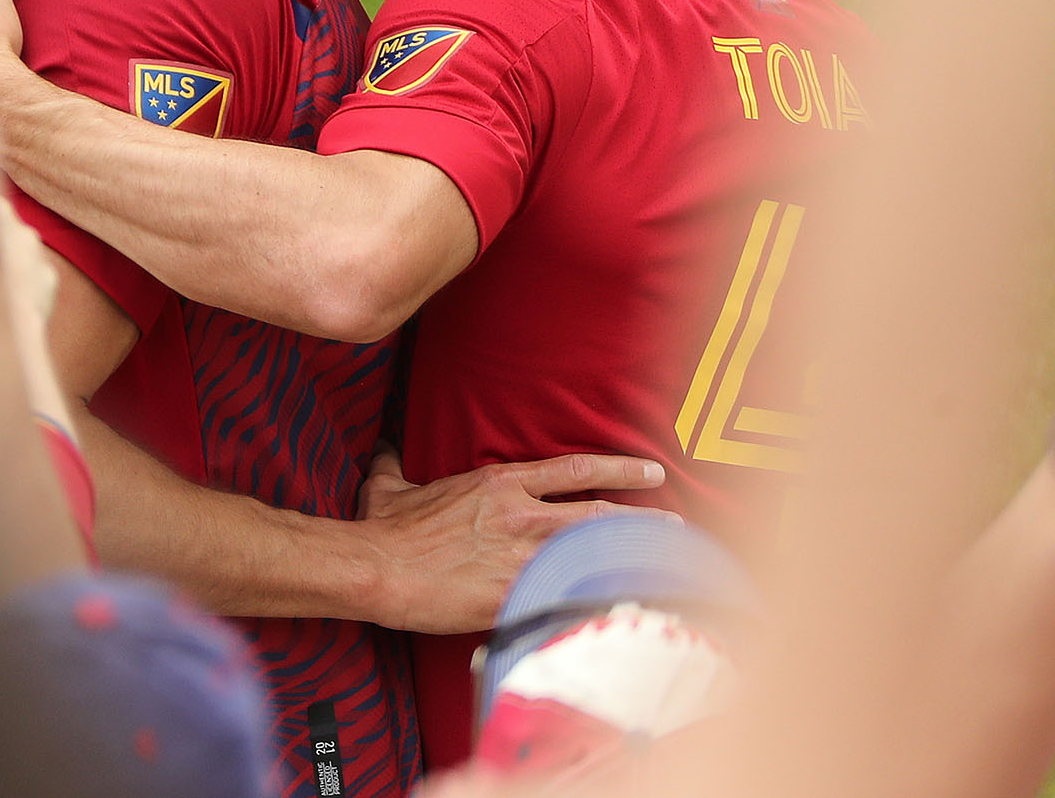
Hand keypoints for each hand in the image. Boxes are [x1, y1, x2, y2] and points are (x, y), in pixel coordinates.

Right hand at [357, 446, 666, 634]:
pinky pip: (569, 594)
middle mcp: (521, 514)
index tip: (650, 469)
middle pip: (598, 512)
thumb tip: (382, 449)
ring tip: (667, 560)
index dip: (618, 468)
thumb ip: (394, 465)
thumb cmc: (385, 529)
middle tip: (676, 520)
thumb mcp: (390, 486)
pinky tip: (629, 604)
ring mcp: (520, 555)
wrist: (378, 569)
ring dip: (632, 556)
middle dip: (642, 516)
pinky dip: (601, 598)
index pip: (575, 469)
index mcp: (500, 485)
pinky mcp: (513, 592)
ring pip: (593, 552)